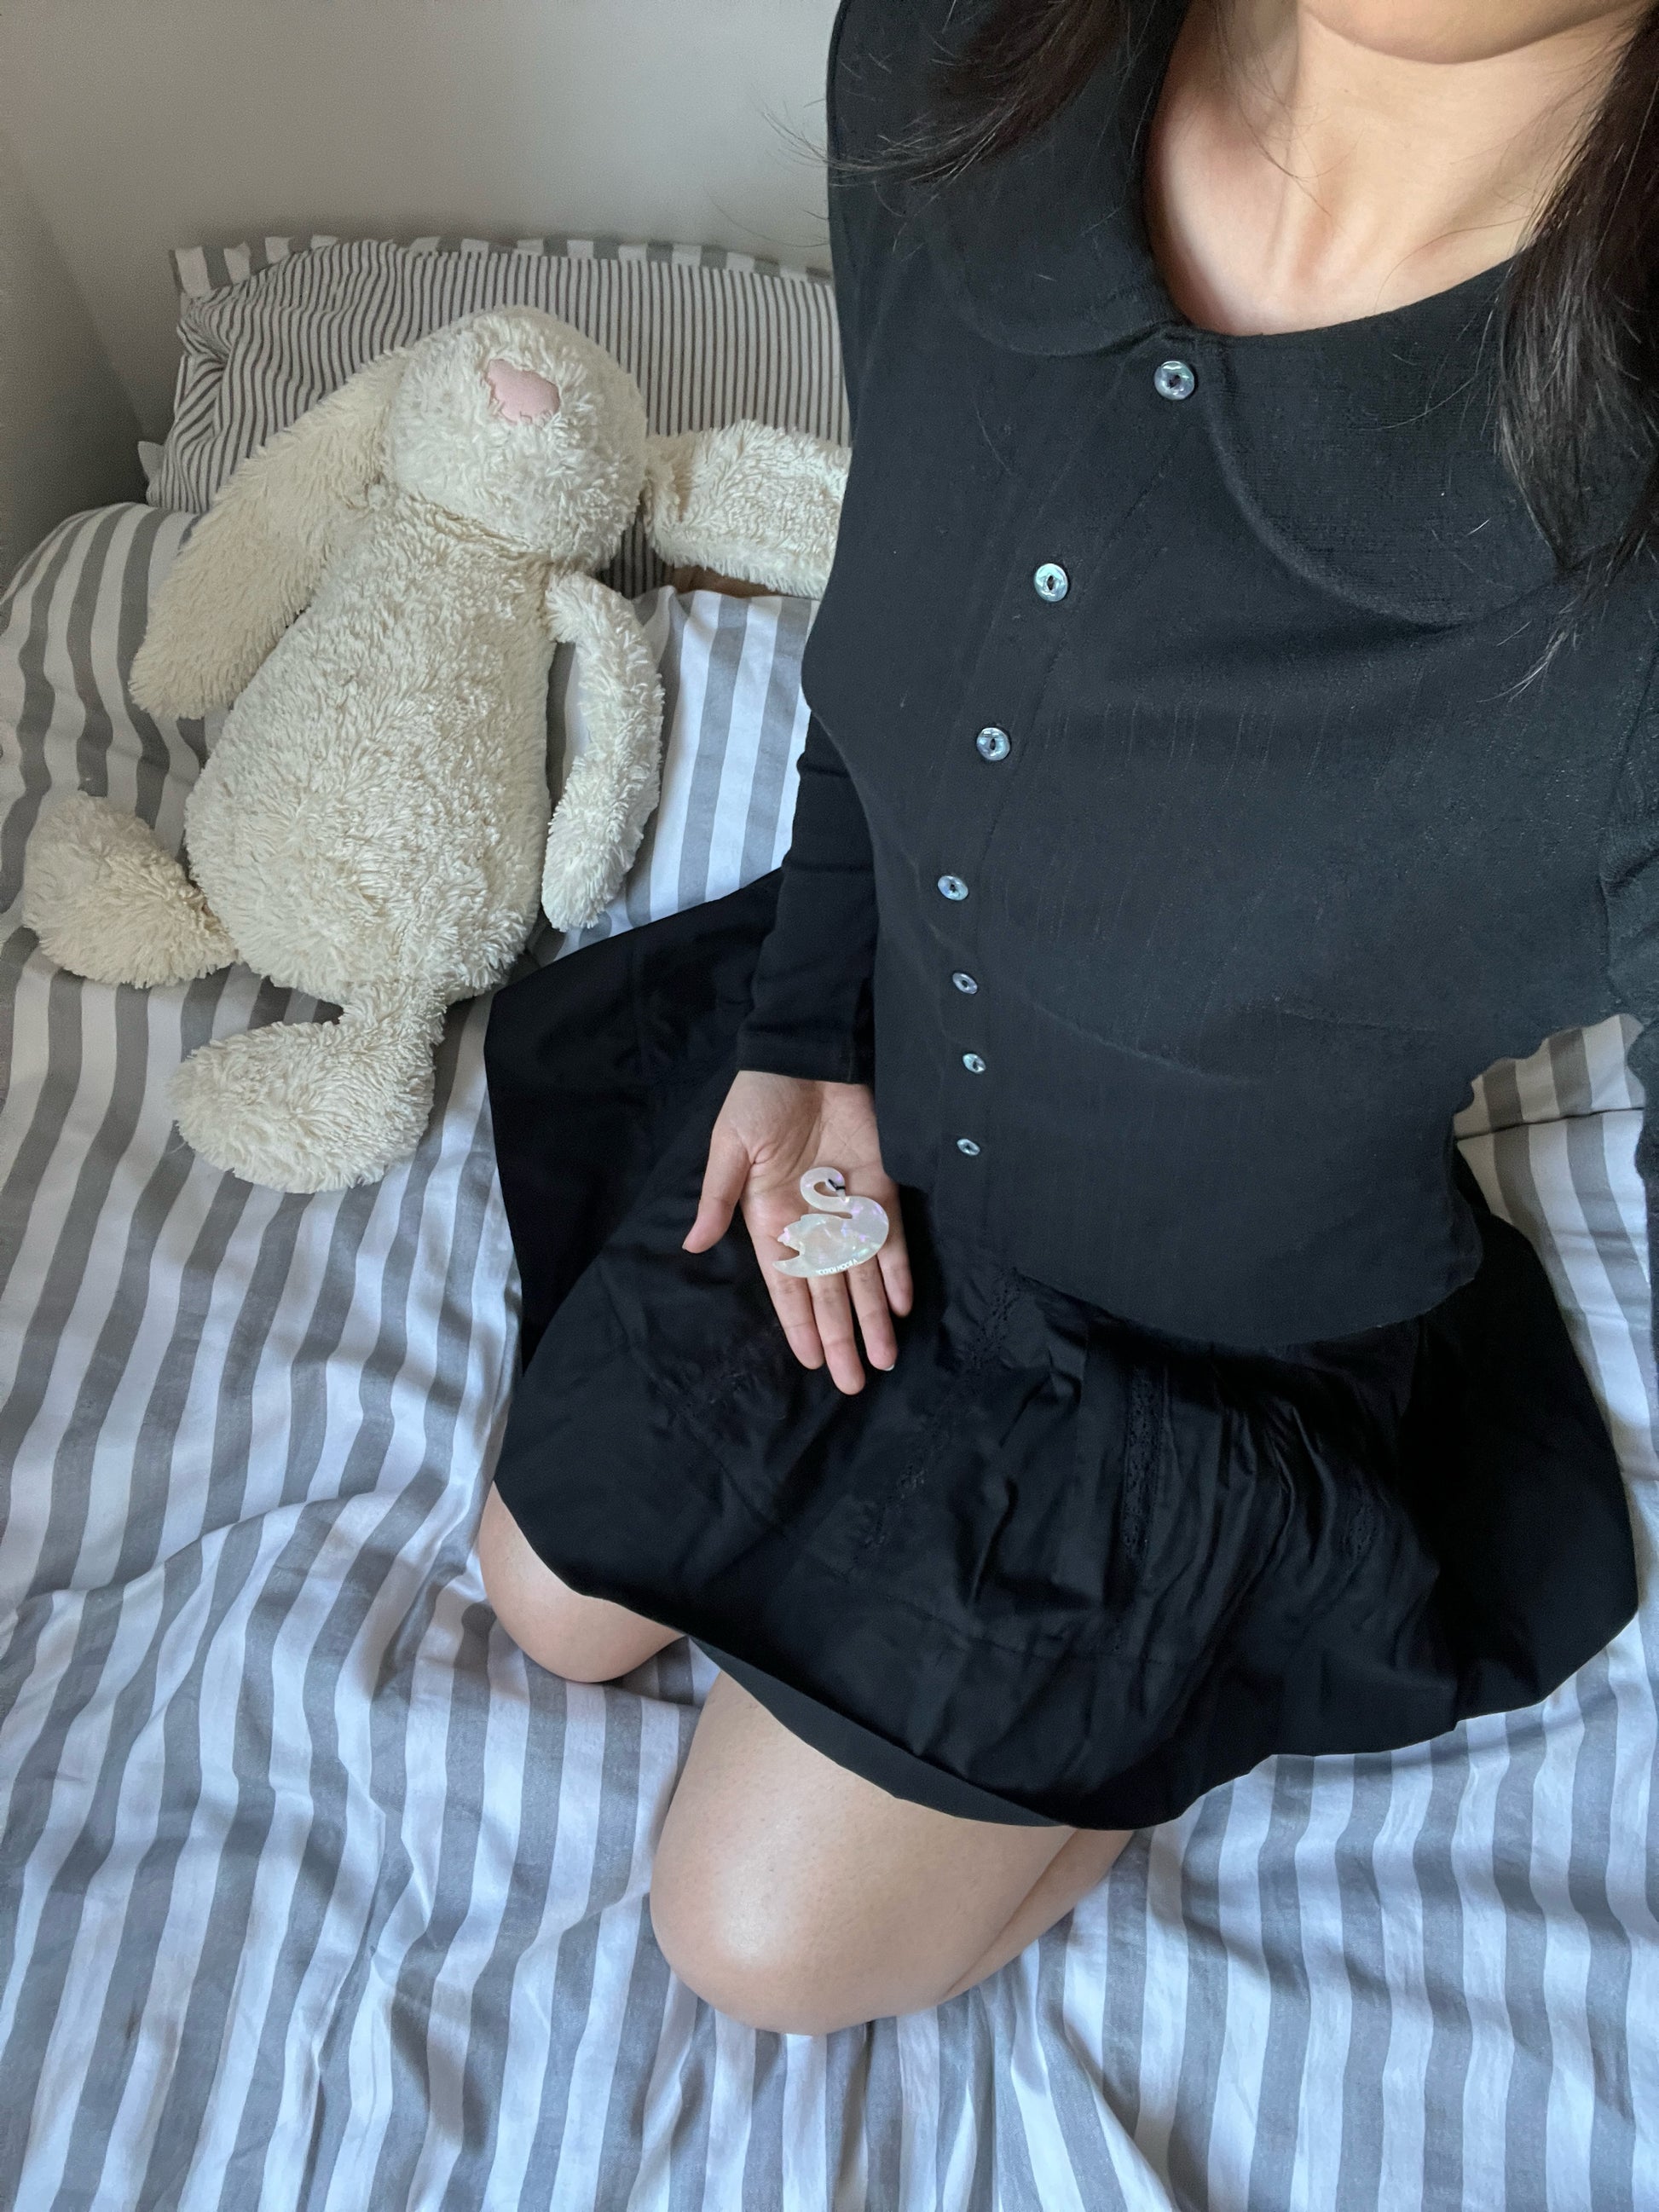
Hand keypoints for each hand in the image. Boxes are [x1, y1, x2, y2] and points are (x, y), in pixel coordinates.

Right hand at [683, 1071, 912, 1393]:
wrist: (806, 1053)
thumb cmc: (758, 1098)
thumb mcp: (728, 1147)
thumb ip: (717, 1198)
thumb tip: (690, 1245)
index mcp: (770, 1220)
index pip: (788, 1286)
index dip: (799, 1324)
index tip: (811, 1362)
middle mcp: (812, 1224)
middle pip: (828, 1292)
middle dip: (840, 1338)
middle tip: (852, 1383)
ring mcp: (848, 1207)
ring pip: (863, 1275)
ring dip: (872, 1318)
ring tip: (881, 1361)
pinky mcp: (881, 1186)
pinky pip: (891, 1237)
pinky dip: (897, 1271)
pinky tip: (901, 1307)